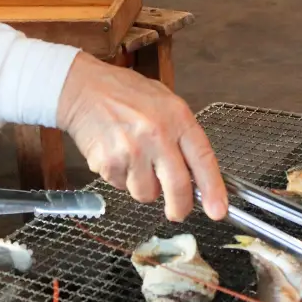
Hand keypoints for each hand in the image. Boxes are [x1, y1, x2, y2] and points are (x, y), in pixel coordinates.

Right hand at [54, 53, 226, 222]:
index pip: (203, 159)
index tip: (218, 210)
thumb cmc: (125, 94)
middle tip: (177, 213)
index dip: (213, 189)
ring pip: (146, 193)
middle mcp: (157, 135)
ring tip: (134, 161)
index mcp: (177, 117)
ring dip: (143, 187)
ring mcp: (132, 150)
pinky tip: (116, 155)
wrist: (83, 88)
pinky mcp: (108, 162)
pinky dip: (120, 178)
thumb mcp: (164, 101)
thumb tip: (197, 174)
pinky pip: (122, 186)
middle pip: (178, 187)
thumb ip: (181, 134)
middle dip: (180, 207)